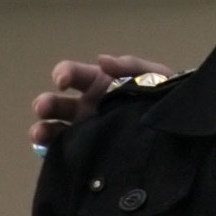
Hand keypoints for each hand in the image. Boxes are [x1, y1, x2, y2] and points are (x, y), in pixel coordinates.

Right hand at [29, 54, 173, 147]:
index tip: (63, 81)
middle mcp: (86, 107)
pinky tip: (54, 155)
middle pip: (56, 104)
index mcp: (98, 83)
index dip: (63, 73)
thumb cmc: (162, 93)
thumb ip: (130, 65)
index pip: (73, 73)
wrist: (177, 126)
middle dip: (46, 104)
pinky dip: (55, 154)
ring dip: (42, 130)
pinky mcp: (89, 153)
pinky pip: (65, 154)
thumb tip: (103, 61)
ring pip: (54, 130)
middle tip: (44, 108)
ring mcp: (85, 131)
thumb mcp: (153, 74)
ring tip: (39, 134)